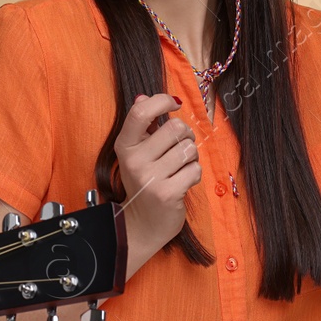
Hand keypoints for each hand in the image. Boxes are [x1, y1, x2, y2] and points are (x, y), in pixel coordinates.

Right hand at [111, 92, 200, 259]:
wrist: (142, 223)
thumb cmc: (145, 181)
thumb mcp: (137, 153)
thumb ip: (142, 126)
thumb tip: (143, 97)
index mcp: (125, 146)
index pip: (141, 112)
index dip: (162, 101)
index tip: (174, 104)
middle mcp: (134, 160)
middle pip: (175, 128)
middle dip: (185, 136)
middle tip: (180, 148)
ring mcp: (150, 178)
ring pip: (189, 149)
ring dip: (191, 157)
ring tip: (180, 168)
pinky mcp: (168, 193)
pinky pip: (195, 170)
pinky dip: (194, 174)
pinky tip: (182, 182)